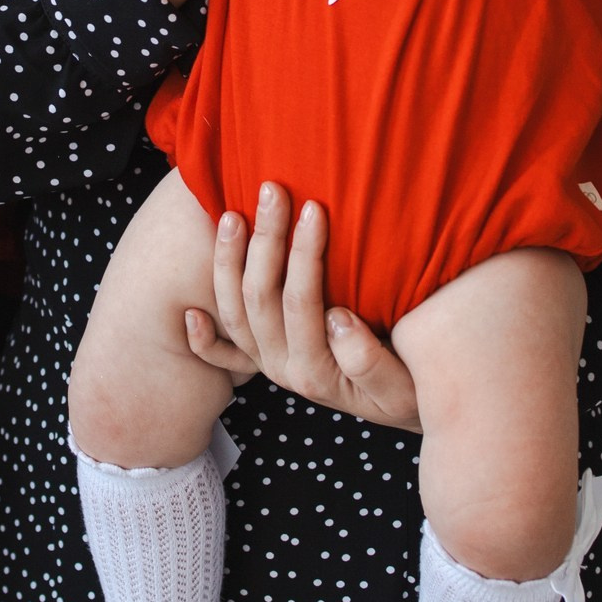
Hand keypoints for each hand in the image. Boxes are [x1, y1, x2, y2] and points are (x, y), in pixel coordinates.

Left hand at [183, 183, 421, 431]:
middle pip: (260, 298)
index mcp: (315, 371)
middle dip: (265, 240)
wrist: (404, 411)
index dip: (305, 253)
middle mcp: (282, 369)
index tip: (314, 208)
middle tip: (273, 190)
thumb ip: (369, 359)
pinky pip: (223, 354)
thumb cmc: (411, 390)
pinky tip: (190, 312)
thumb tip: (338, 319)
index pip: (301, 302)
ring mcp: (267, 365)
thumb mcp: (404, 386)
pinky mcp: (263, 363)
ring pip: (234, 313)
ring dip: (228, 262)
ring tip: (231, 214)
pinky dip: (203, 338)